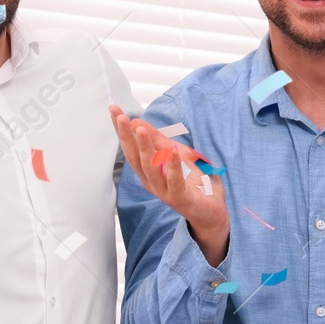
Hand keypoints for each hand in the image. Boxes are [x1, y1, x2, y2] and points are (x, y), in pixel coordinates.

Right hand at [110, 107, 229, 265]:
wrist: (210, 213)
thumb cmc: (192, 183)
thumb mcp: (176, 155)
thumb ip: (159, 141)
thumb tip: (138, 123)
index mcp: (147, 170)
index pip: (130, 147)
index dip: (121, 129)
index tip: (114, 110)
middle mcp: (151, 181)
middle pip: (134, 157)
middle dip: (126, 136)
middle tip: (121, 117)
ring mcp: (164, 191)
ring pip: (150, 169)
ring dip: (145, 148)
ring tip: (141, 130)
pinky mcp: (180, 198)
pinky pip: (175, 181)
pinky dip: (173, 166)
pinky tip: (172, 151)